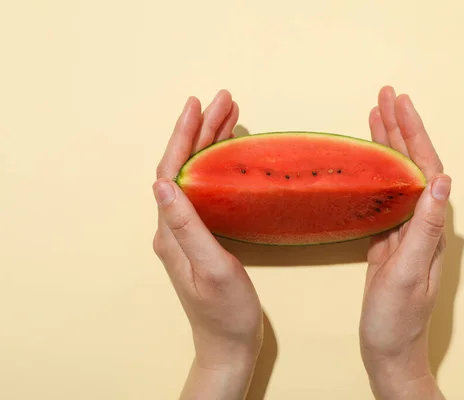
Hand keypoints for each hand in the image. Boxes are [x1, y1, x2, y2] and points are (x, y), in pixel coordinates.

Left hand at [152, 91, 262, 398]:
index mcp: (171, 231)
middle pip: (185, 166)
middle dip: (202, 131)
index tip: (197, 106)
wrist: (228, 343)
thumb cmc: (224, 311)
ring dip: (211, 144)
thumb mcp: (210, 267)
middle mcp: (174, 227)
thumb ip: (187, 225)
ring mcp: (188, 231)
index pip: (172, 171)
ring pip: (197, 175)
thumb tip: (162, 182)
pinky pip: (209, 189)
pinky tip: (232, 156)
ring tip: (230, 117)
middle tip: (224, 101)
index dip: (183, 136)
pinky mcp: (204, 236)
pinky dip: (220, 166)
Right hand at [359, 87, 449, 398]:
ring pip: (395, 175)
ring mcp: (402, 228)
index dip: (413, 133)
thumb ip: (426, 227)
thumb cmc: (397, 317)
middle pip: (411, 164)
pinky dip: (372, 171)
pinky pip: (380, 194)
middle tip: (385, 95)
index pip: (425, 167)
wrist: (387, 347)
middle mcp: (420, 221)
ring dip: (386, 144)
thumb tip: (442, 180)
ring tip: (375, 114)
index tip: (399, 104)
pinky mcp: (386, 238)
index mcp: (429, 224)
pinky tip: (364, 160)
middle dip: (399, 128)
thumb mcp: (409, 272)